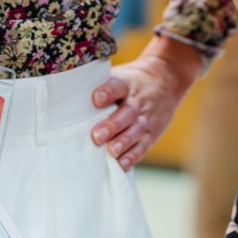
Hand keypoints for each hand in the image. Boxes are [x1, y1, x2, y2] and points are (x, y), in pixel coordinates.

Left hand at [90, 36, 206, 169]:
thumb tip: (70, 94)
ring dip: (123, 142)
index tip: (96, 99)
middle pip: (126, 113)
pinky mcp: (152, 133)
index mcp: (126, 84)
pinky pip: (143, 146)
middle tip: (97, 136)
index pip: (117, 87)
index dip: (107, 92)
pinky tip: (122, 163)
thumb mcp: (120, 74)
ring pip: (135, 131)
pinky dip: (133, 155)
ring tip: (111, 151)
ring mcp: (146, 118)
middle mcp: (137, 102)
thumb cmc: (132, 81)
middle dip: (112, 126)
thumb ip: (99, 84)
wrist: (167, 79)